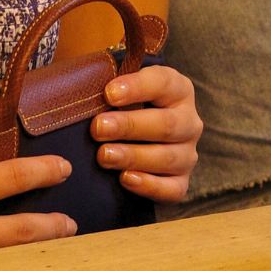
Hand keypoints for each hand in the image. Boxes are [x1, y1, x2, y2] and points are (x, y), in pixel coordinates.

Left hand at [89, 64, 202, 203]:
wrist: (136, 140)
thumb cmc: (123, 108)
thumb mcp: (121, 90)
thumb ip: (108, 84)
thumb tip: (81, 82)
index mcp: (178, 90)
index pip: (164, 83)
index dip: (137, 87)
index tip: (109, 93)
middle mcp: (189, 122)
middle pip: (167, 124)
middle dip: (130, 126)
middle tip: (98, 128)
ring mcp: (187, 154)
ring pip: (167, 157)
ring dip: (133, 156)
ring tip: (104, 155)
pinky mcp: (180, 182)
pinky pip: (171, 189)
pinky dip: (149, 185)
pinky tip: (126, 178)